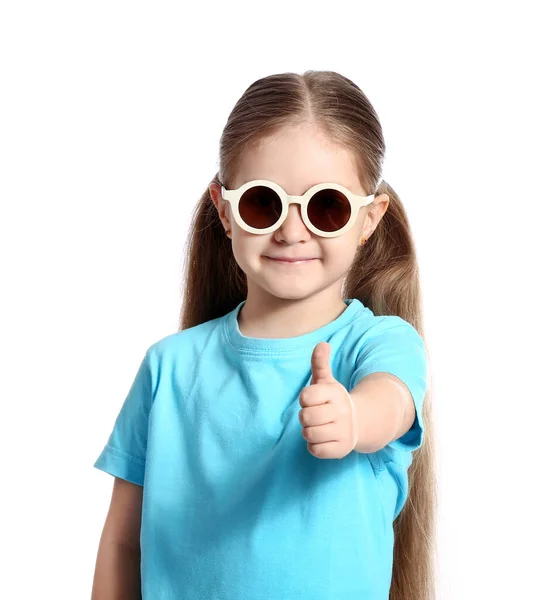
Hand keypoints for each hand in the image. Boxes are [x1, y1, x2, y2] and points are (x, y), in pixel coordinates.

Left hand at [298, 341, 358, 458]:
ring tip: (318, 426)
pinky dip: (314, 446)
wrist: (359, 422)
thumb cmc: (333, 400)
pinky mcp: (341, 450)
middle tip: (315, 415)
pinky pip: (315, 450)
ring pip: (309, 434)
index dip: (305, 399)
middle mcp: (341, 412)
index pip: (305, 396)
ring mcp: (343, 432)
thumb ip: (320, 363)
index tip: (313, 400)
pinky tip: (323, 439)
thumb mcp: (326, 381)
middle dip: (305, 417)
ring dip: (308, 432)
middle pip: (305, 417)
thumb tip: (322, 344)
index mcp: (335, 393)